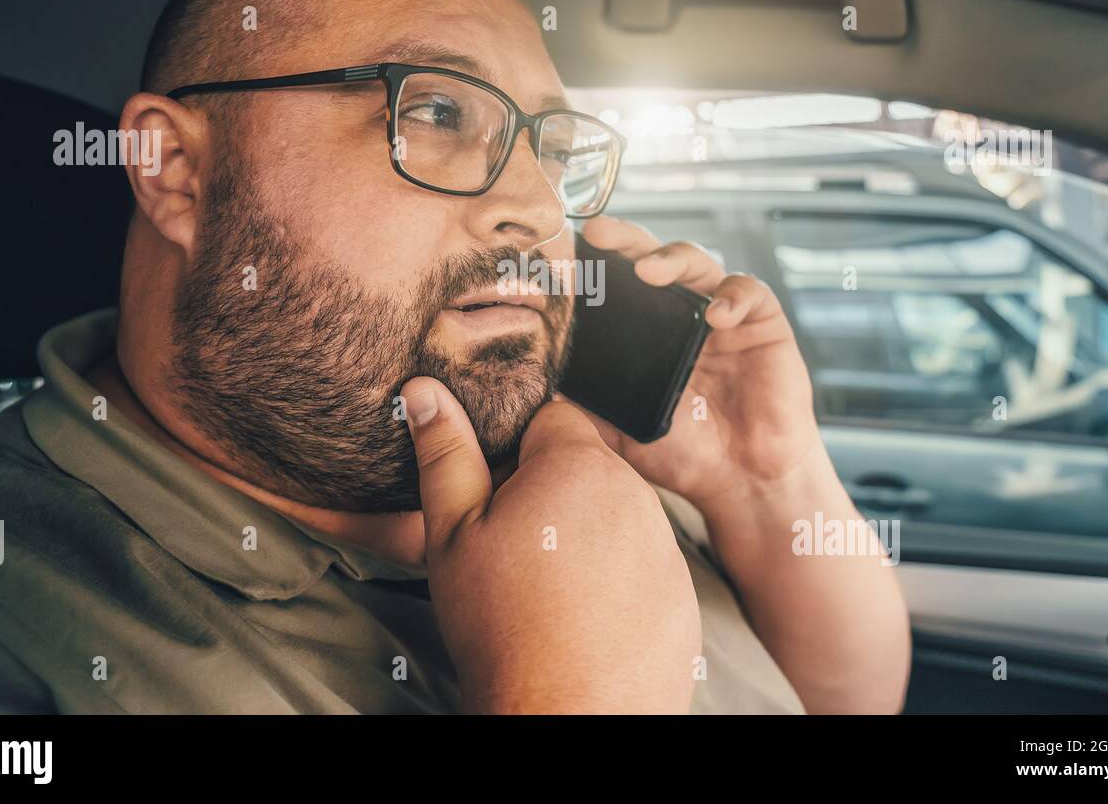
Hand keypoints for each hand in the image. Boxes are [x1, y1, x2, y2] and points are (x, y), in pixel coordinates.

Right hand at [401, 376, 700, 713]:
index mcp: (578, 465)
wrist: (569, 717)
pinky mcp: (682, 596)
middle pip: (585, 470)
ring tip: (546, 591)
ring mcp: (667, 548)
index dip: (515, 452)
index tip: (496, 495)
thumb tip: (425, 392)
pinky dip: (616, 584)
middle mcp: (636, 495)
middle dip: (550, 495)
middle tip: (513, 550)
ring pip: (615, 519)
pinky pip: (642, 568)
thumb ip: (445, 454)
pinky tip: (582, 619)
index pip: (551, 418)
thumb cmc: (503, 624)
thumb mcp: (453, 533)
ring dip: (584, 538)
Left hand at [572, 215, 822, 509]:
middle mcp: (681, 312)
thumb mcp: (617, 431)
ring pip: (697, 262)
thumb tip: (534, 387)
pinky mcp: (763, 323)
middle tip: (600, 234)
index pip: (616, 283)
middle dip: (626, 240)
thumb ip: (581, 407)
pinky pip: (749, 293)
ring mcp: (722, 314)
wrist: (743, 481)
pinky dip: (732, 296)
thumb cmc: (683, 453)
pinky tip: (716, 315)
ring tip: (650, 271)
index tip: (563, 254)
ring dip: (672, 259)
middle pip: (651, 258)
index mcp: (646, 331)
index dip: (594, 264)